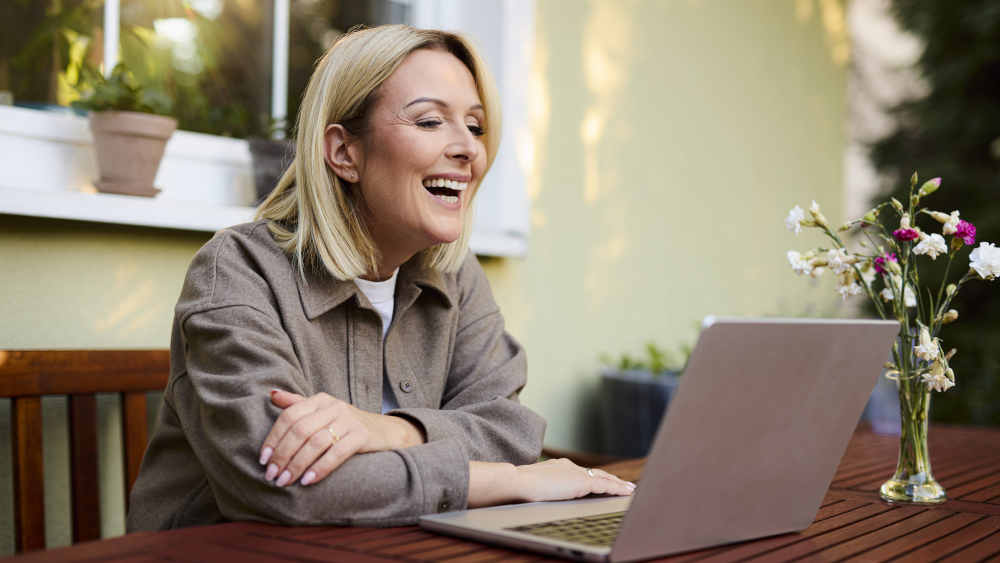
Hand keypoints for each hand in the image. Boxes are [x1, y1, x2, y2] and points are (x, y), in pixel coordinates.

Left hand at [258, 389, 422, 486]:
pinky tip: (308, 480)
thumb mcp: (322, 412)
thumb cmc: (346, 425)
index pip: (290, 416)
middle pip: (300, 430)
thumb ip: (298, 404)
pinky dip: (320, 468)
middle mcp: (333, 406)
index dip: (274, 438)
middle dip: (283, 455)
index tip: (263, 460)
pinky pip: (337, 452)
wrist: (385, 431)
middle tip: (272, 476)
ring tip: (285, 481)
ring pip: (316, 442)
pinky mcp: (362, 435)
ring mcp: (349, 419)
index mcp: (319, 400)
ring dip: (297, 465)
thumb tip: (272, 394)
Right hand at [514, 458, 635, 501]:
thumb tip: (539, 492)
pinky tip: (626, 492)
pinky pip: (605, 486)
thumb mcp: (535, 483)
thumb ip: (543, 485)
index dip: (593, 476)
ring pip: (604, 478)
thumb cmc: (521, 485)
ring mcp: (576, 473)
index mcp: (559, 466)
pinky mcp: (581, 482)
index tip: (601, 479)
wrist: (520, 482)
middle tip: (623, 483)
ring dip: (618, 484)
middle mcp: (570, 466)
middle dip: (611, 478)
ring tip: (630, 489)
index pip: (581, 472)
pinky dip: (617, 489)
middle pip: (596, 473)